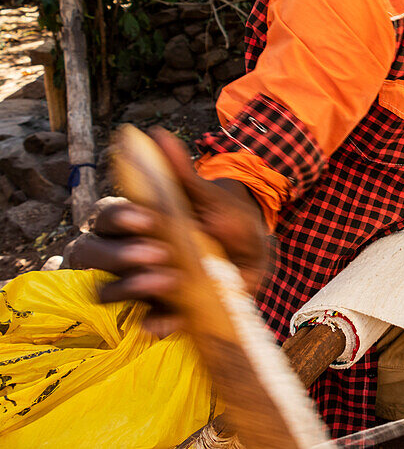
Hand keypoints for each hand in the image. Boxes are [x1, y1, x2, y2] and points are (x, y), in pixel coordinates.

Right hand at [68, 129, 269, 335]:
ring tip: (167, 281)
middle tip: (158, 253)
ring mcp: (138, 282)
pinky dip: (154, 322)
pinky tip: (171, 321)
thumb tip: (157, 135)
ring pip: (106, 290)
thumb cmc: (227, 217)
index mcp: (136, 218)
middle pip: (93, 254)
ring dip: (130, 288)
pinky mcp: (157, 310)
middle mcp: (127, 251)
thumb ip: (182, 174)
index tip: (145, 220)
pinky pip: (142, 321)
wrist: (257, 253)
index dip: (119, 219)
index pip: (106, 216)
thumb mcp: (212, 198)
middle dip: (119, 255)